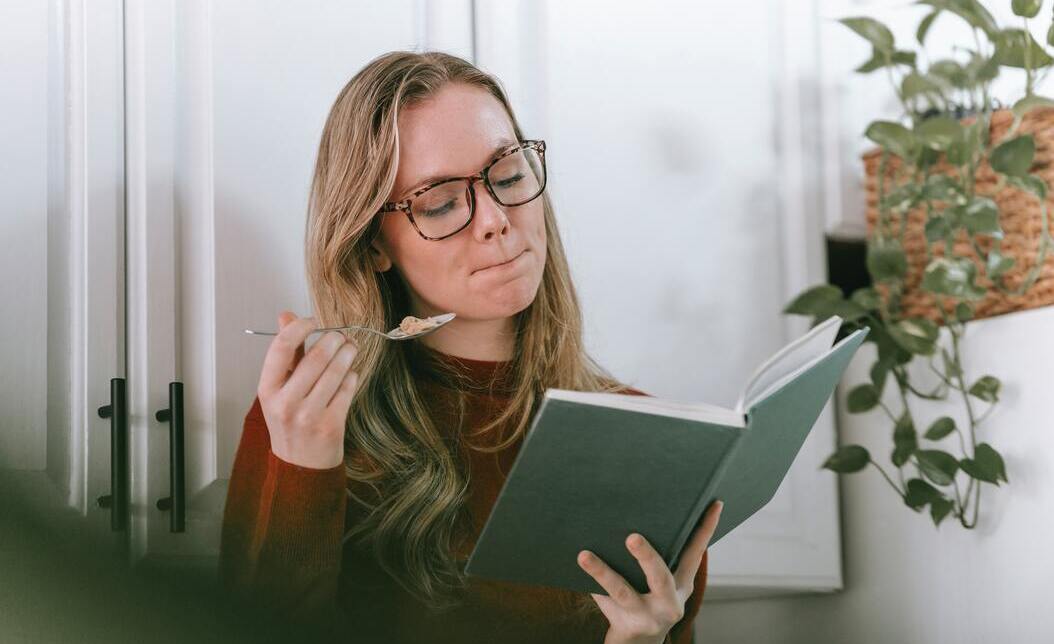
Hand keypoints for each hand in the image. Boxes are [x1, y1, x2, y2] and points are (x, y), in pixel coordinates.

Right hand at [256, 311, 360, 468]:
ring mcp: (309, 415)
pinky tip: (349, 374)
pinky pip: (348, 388)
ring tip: (351, 348)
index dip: (300, 326)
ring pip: (336, 370)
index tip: (313, 320)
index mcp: (267, 390)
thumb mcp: (279, 389)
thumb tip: (286, 315)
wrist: (300, 467)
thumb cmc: (289, 421)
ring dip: (348, 353)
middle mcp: (286, 402)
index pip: (282, 347)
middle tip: (341, 335)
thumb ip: (286, 352)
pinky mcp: (331, 424)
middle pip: (316, 356)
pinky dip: (352, 376)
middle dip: (334, 339)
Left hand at [577, 500, 723, 643]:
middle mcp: (669, 603)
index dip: (706, 529)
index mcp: (681, 586)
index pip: (696, 554)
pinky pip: (603, 600)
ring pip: (622, 591)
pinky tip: (578, 567)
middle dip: (646, 556)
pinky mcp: (625, 626)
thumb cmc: (647, 603)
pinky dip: (591, 584)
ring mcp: (647, 617)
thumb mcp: (661, 587)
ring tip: (584, 555)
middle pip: (659, 577)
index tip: (714, 503)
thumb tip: (637, 515)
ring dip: (602, 572)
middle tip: (632, 537)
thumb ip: (658, 560)